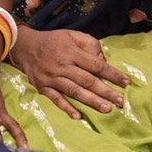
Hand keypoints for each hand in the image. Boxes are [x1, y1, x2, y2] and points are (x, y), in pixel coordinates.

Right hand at [8, 27, 130, 119]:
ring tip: (107, 109)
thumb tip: (103, 60)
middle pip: (87, 80)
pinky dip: (67, 108)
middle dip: (106, 91)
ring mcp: (52, 78)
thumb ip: (90, 44)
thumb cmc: (54, 41)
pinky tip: (78, 116)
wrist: (25, 46)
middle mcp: (62, 65)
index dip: (112, 74)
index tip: (126, 82)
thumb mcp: (73, 35)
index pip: (96, 64)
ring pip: (74, 91)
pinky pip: (56, 99)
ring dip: (91, 101)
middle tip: (120, 101)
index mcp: (72, 52)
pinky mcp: (43, 87)